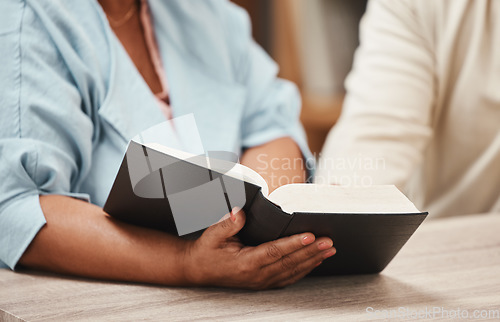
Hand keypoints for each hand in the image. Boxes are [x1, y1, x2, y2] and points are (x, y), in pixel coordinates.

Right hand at [182, 208, 335, 289]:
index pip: (274, 252)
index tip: (310, 235)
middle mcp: (256, 275)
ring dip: (312, 261)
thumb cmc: (207, 250)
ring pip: (292, 271)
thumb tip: (240, 213)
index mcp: (245, 262)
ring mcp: (261, 281)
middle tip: (329, 242)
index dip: (294, 244)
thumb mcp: (212, 235)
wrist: (198, 270)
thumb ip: (227, 224)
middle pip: (289, 262)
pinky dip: (304, 270)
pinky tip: (314, 262)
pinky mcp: (263, 282)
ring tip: (329, 250)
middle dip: (311, 251)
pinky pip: (288, 277)